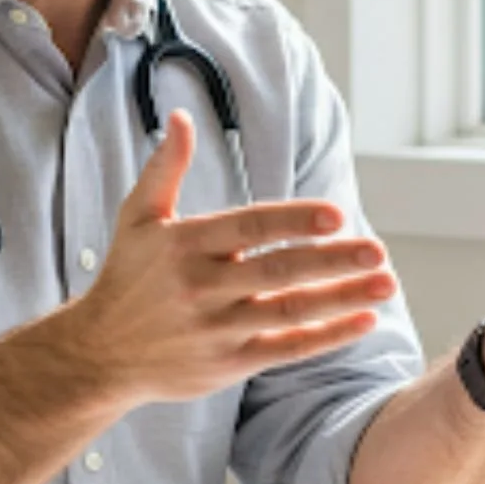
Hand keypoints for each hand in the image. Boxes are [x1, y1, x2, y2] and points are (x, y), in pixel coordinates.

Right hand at [63, 111, 399, 407]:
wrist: (97, 354)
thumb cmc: (127, 276)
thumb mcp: (137, 219)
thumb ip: (165, 168)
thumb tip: (182, 118)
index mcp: (185, 245)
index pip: (249, 228)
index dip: (293, 222)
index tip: (336, 216)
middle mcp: (202, 288)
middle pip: (278, 272)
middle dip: (332, 261)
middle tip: (378, 250)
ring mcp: (216, 329)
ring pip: (290, 311)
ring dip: (342, 298)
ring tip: (386, 283)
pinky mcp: (228, 365)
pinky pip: (286, 349)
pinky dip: (327, 337)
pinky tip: (365, 321)